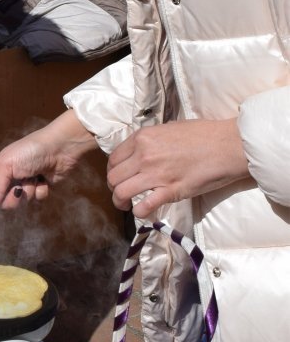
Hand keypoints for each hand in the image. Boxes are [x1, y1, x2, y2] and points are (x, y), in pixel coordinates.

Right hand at [0, 109, 98, 214]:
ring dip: (27, 192)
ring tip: (33, 179)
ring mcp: (24, 183)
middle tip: (18, 189)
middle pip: (1, 200)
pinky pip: (36, 199)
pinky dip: (40, 190)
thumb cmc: (29, 153)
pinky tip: (44, 179)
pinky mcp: (39, 187)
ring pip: (20, 201)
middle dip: (11, 197)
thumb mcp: (6, 165)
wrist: (59, 149)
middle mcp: (8, 177)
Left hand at [106, 118, 251, 217]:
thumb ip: (152, 140)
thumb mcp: (170, 129)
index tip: (119, 176)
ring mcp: (156, 174)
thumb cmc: (204, 135)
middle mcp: (144, 155)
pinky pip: (144, 206)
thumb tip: (143, 149)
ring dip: (120, 202)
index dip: (113, 170)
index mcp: (143, 138)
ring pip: (121, 192)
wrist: (228, 145)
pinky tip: (143, 212)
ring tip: (126, 205)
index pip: (114, 158)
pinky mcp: (170, 191)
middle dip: (114, 187)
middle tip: (121, 193)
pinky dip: (139, 212)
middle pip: (114, 177)